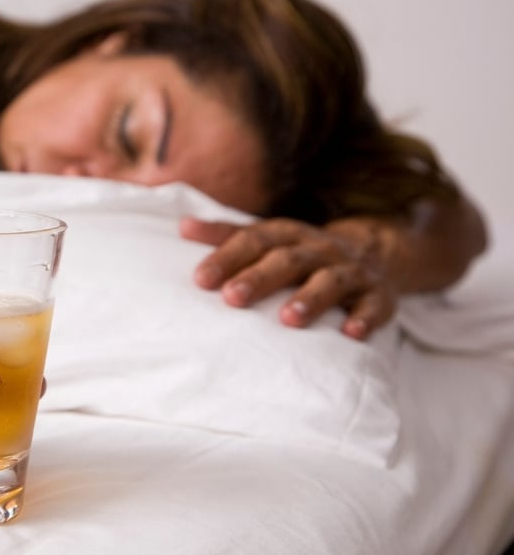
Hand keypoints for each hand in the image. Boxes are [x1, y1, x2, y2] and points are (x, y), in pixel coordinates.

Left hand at [180, 216, 398, 339]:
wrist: (375, 252)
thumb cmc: (301, 253)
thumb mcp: (268, 239)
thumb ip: (227, 235)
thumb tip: (182, 227)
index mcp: (288, 235)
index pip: (254, 240)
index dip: (227, 257)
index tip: (201, 279)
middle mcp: (319, 249)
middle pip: (288, 260)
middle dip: (260, 278)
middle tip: (232, 298)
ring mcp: (351, 271)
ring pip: (331, 280)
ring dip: (311, 298)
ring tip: (288, 319)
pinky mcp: (379, 295)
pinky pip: (375, 306)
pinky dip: (365, 318)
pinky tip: (351, 334)